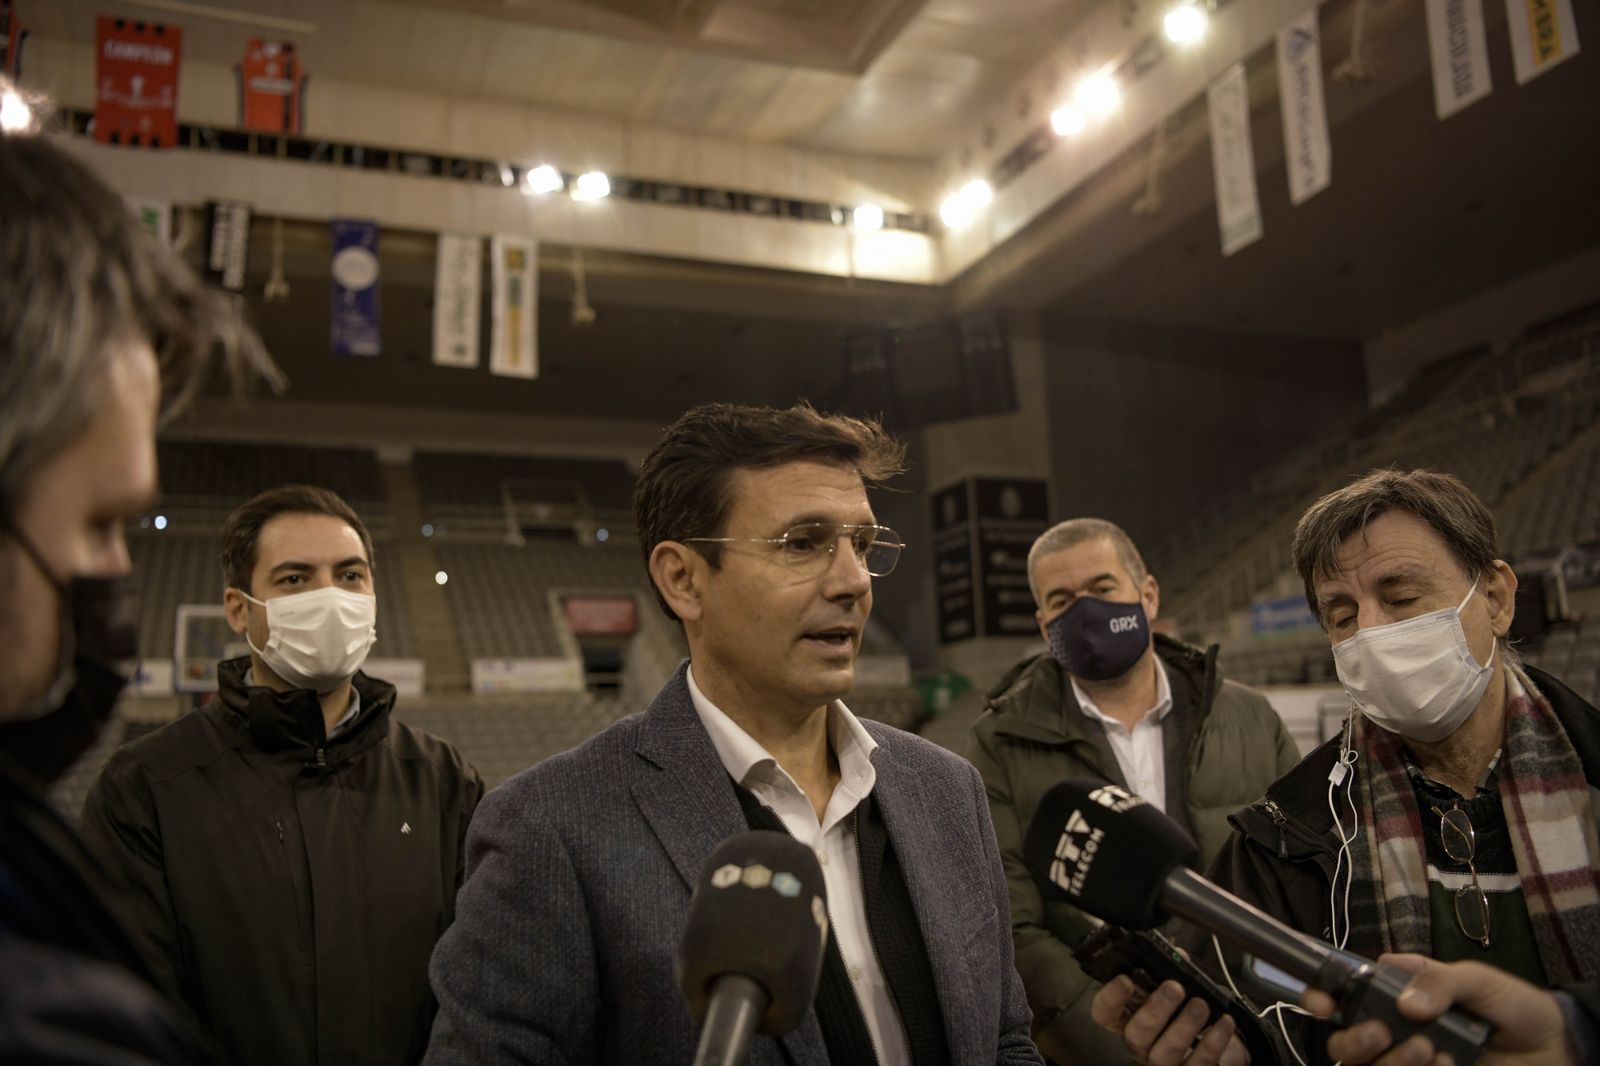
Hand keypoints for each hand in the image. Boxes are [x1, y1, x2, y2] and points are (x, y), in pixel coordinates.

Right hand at [1091, 975, 1248, 1065]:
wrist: (1223, 1045)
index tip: (1126, 979)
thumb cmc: (1192, 1012)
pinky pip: (1198, 1063)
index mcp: (1131, 1019)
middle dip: (1154, 1009)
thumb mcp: (1181, 987)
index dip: (1110, 998)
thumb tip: (1177, 954)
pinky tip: (1224, 1023)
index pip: (1105, 1013)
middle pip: (1135, 1034)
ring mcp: (1163, 1063)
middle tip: (1174, 988)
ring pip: (1164, 1053)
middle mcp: (1142, 1044)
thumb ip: (1175, 969)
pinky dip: (1213, 1042)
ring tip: (1201, 1004)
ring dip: (1184, 1025)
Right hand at [1301, 954, 1571, 1065]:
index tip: (1321, 1004)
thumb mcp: (1479, 979)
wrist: (1553, 1051)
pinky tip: (1449, 1064)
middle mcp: (1394, 1028)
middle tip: (1383, 1033)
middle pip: (1343, 1041)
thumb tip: (1406, 1003)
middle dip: (1354, 1039)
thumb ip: (1439, 979)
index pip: (1344, 993)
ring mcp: (1409, 1060)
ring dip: (1391, 1061)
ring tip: (1430, 1050)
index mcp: (1396, 992)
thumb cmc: (1513, 1006)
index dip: (1321, 996)